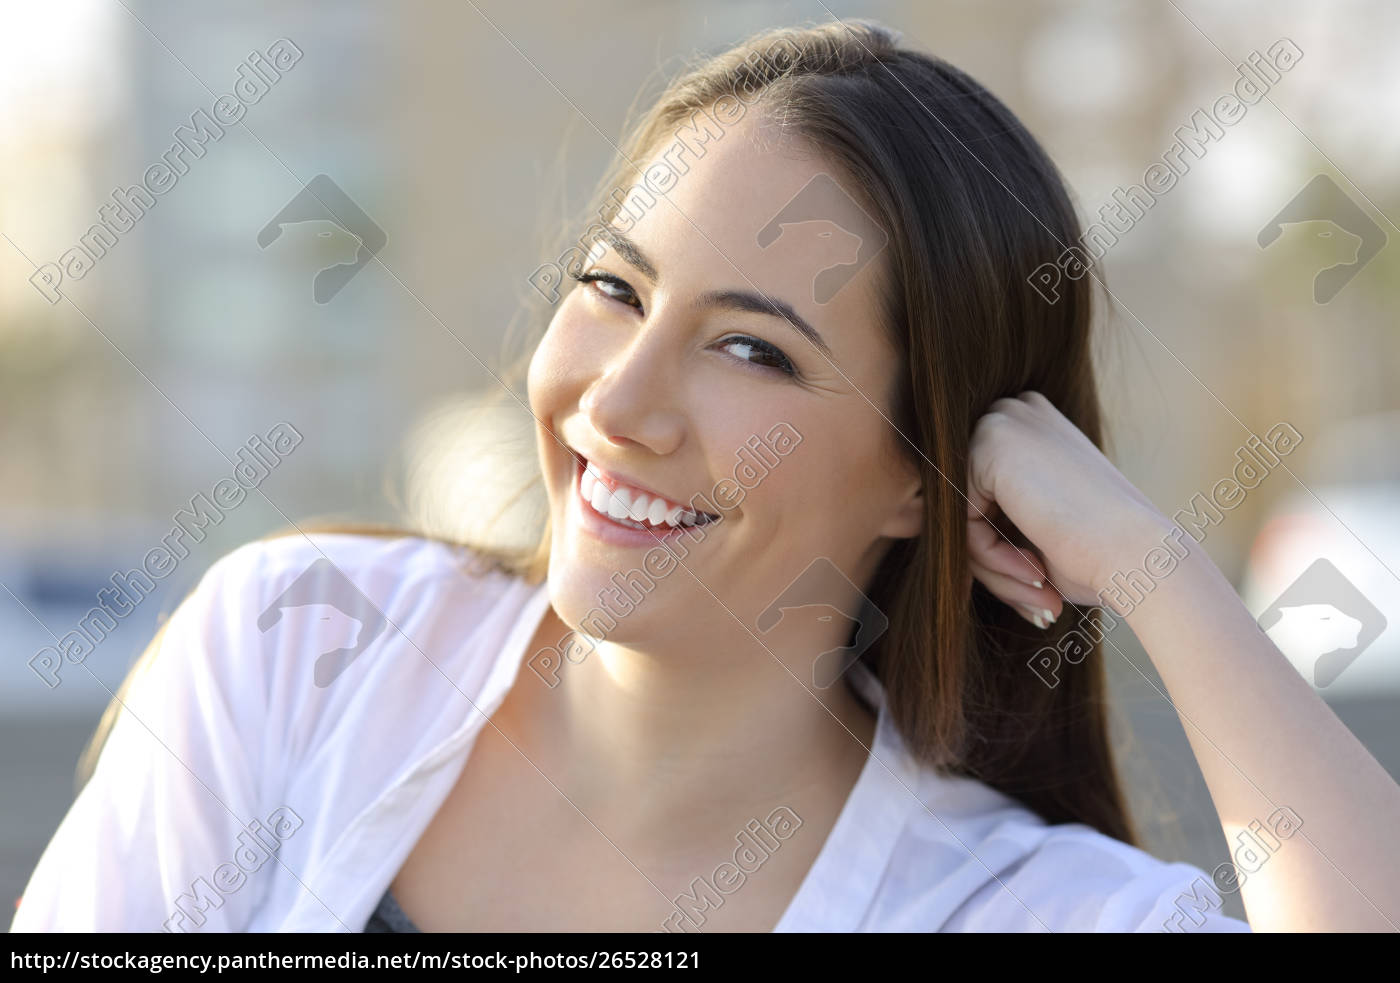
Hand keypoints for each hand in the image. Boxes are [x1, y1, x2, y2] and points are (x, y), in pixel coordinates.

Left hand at [964, 391, 1167, 626]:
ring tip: (1039, 589)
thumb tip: (953, 549)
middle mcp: (1017, 411)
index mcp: (1033, 425)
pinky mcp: (988, 444)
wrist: (1140, 557)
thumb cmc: (1102, 556)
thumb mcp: (1041, 532)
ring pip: (960, 513)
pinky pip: (958, 518)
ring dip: (994, 565)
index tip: (1039, 586)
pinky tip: (1034, 568)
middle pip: (967, 500)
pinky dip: (989, 557)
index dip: (1003, 550)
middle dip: (992, 559)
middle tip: (1039, 596)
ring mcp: (1002, 421)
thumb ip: (997, 525)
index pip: (983, 496)